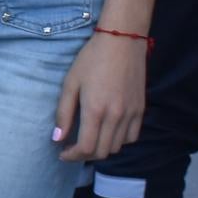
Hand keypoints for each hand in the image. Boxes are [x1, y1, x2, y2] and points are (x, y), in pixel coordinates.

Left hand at [54, 30, 146, 162]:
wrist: (122, 41)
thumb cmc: (91, 59)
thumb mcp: (71, 83)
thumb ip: (63, 113)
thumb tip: (57, 138)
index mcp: (95, 110)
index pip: (86, 148)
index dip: (72, 156)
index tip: (62, 153)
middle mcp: (116, 116)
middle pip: (102, 152)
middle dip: (84, 155)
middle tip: (73, 148)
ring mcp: (131, 114)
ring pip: (117, 147)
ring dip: (101, 149)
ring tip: (89, 140)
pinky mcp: (141, 109)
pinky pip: (132, 136)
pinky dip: (119, 141)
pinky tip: (108, 132)